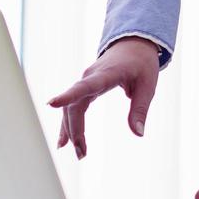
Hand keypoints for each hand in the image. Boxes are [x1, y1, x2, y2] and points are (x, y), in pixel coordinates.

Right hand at [46, 36, 160, 157]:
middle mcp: (91, 77)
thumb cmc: (142, 64)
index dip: (68, 95)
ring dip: (72, 131)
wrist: (134, 44)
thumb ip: (141, 109)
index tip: (50, 103)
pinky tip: (64, 142)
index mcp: (107, 74)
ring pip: (71, 108)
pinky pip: (73, 107)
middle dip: (75, 131)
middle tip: (82, 154)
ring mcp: (85, 81)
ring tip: (79, 153)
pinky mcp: (85, 86)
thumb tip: (139, 133)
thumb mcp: (148, 85)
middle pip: (75, 106)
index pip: (85, 86)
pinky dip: (69, 124)